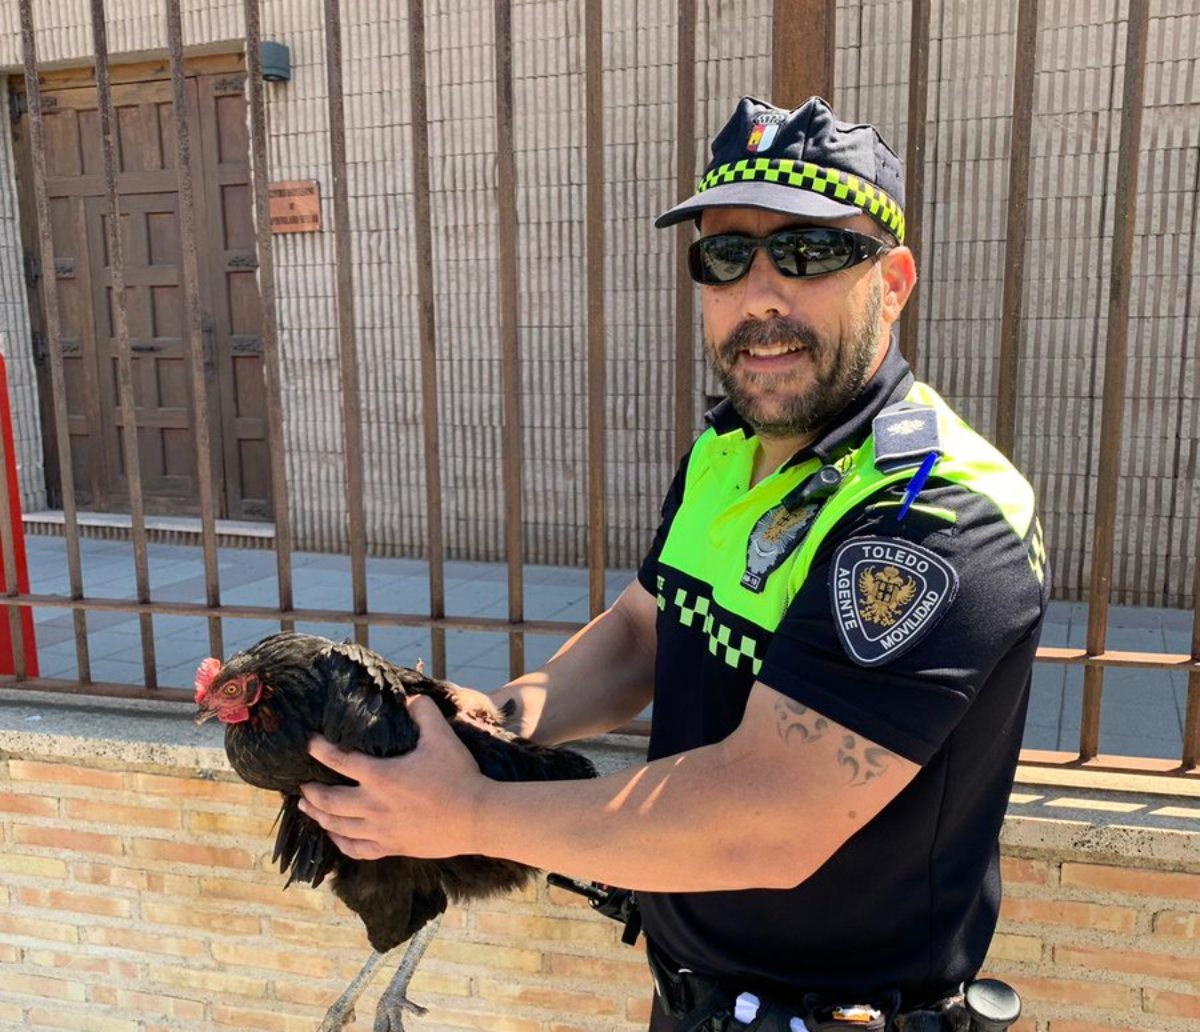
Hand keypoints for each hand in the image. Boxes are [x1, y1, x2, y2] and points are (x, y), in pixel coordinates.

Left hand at [298, 694, 488, 860]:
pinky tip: (336, 836)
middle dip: (310, 792)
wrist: (477, 818)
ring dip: (318, 816)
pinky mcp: (391, 847)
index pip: (339, 761)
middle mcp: (374, 806)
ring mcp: (381, 831)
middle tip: (302, 785)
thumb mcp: (442, 737)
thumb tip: (410, 698)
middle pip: (328, 802)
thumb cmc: (459, 776)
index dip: (320, 750)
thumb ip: (424, 712)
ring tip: (307, 808)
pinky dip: (340, 842)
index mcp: (382, 776)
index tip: (310, 743)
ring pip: (337, 827)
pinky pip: (356, 849)